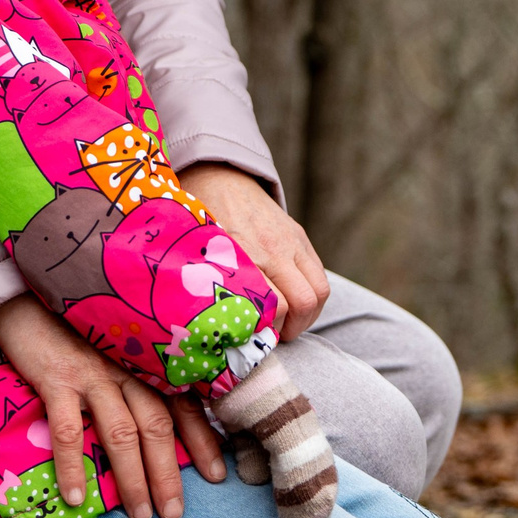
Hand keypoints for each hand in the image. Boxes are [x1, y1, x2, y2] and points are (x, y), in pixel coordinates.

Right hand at [0, 295, 222, 517]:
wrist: (24, 297)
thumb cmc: (71, 329)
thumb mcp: (112, 350)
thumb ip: (135, 380)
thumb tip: (157, 429)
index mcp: (142, 363)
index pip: (182, 404)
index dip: (202, 441)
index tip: (216, 476)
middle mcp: (126, 368)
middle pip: (158, 425)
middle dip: (169, 473)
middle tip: (175, 513)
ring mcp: (93, 374)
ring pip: (122, 432)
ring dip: (133, 478)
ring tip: (141, 515)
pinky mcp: (57, 379)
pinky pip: (70, 430)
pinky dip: (73, 467)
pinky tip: (76, 499)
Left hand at [180, 162, 329, 339]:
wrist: (218, 177)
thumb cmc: (201, 221)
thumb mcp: (197, 253)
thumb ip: (209, 285)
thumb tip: (209, 330)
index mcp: (242, 255)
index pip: (272, 306)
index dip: (267, 330)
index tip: (253, 339)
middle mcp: (271, 248)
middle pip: (303, 302)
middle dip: (293, 329)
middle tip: (276, 337)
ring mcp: (290, 241)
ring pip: (319, 291)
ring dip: (309, 315)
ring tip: (289, 323)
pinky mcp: (300, 236)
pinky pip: (319, 274)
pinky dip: (312, 295)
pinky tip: (294, 302)